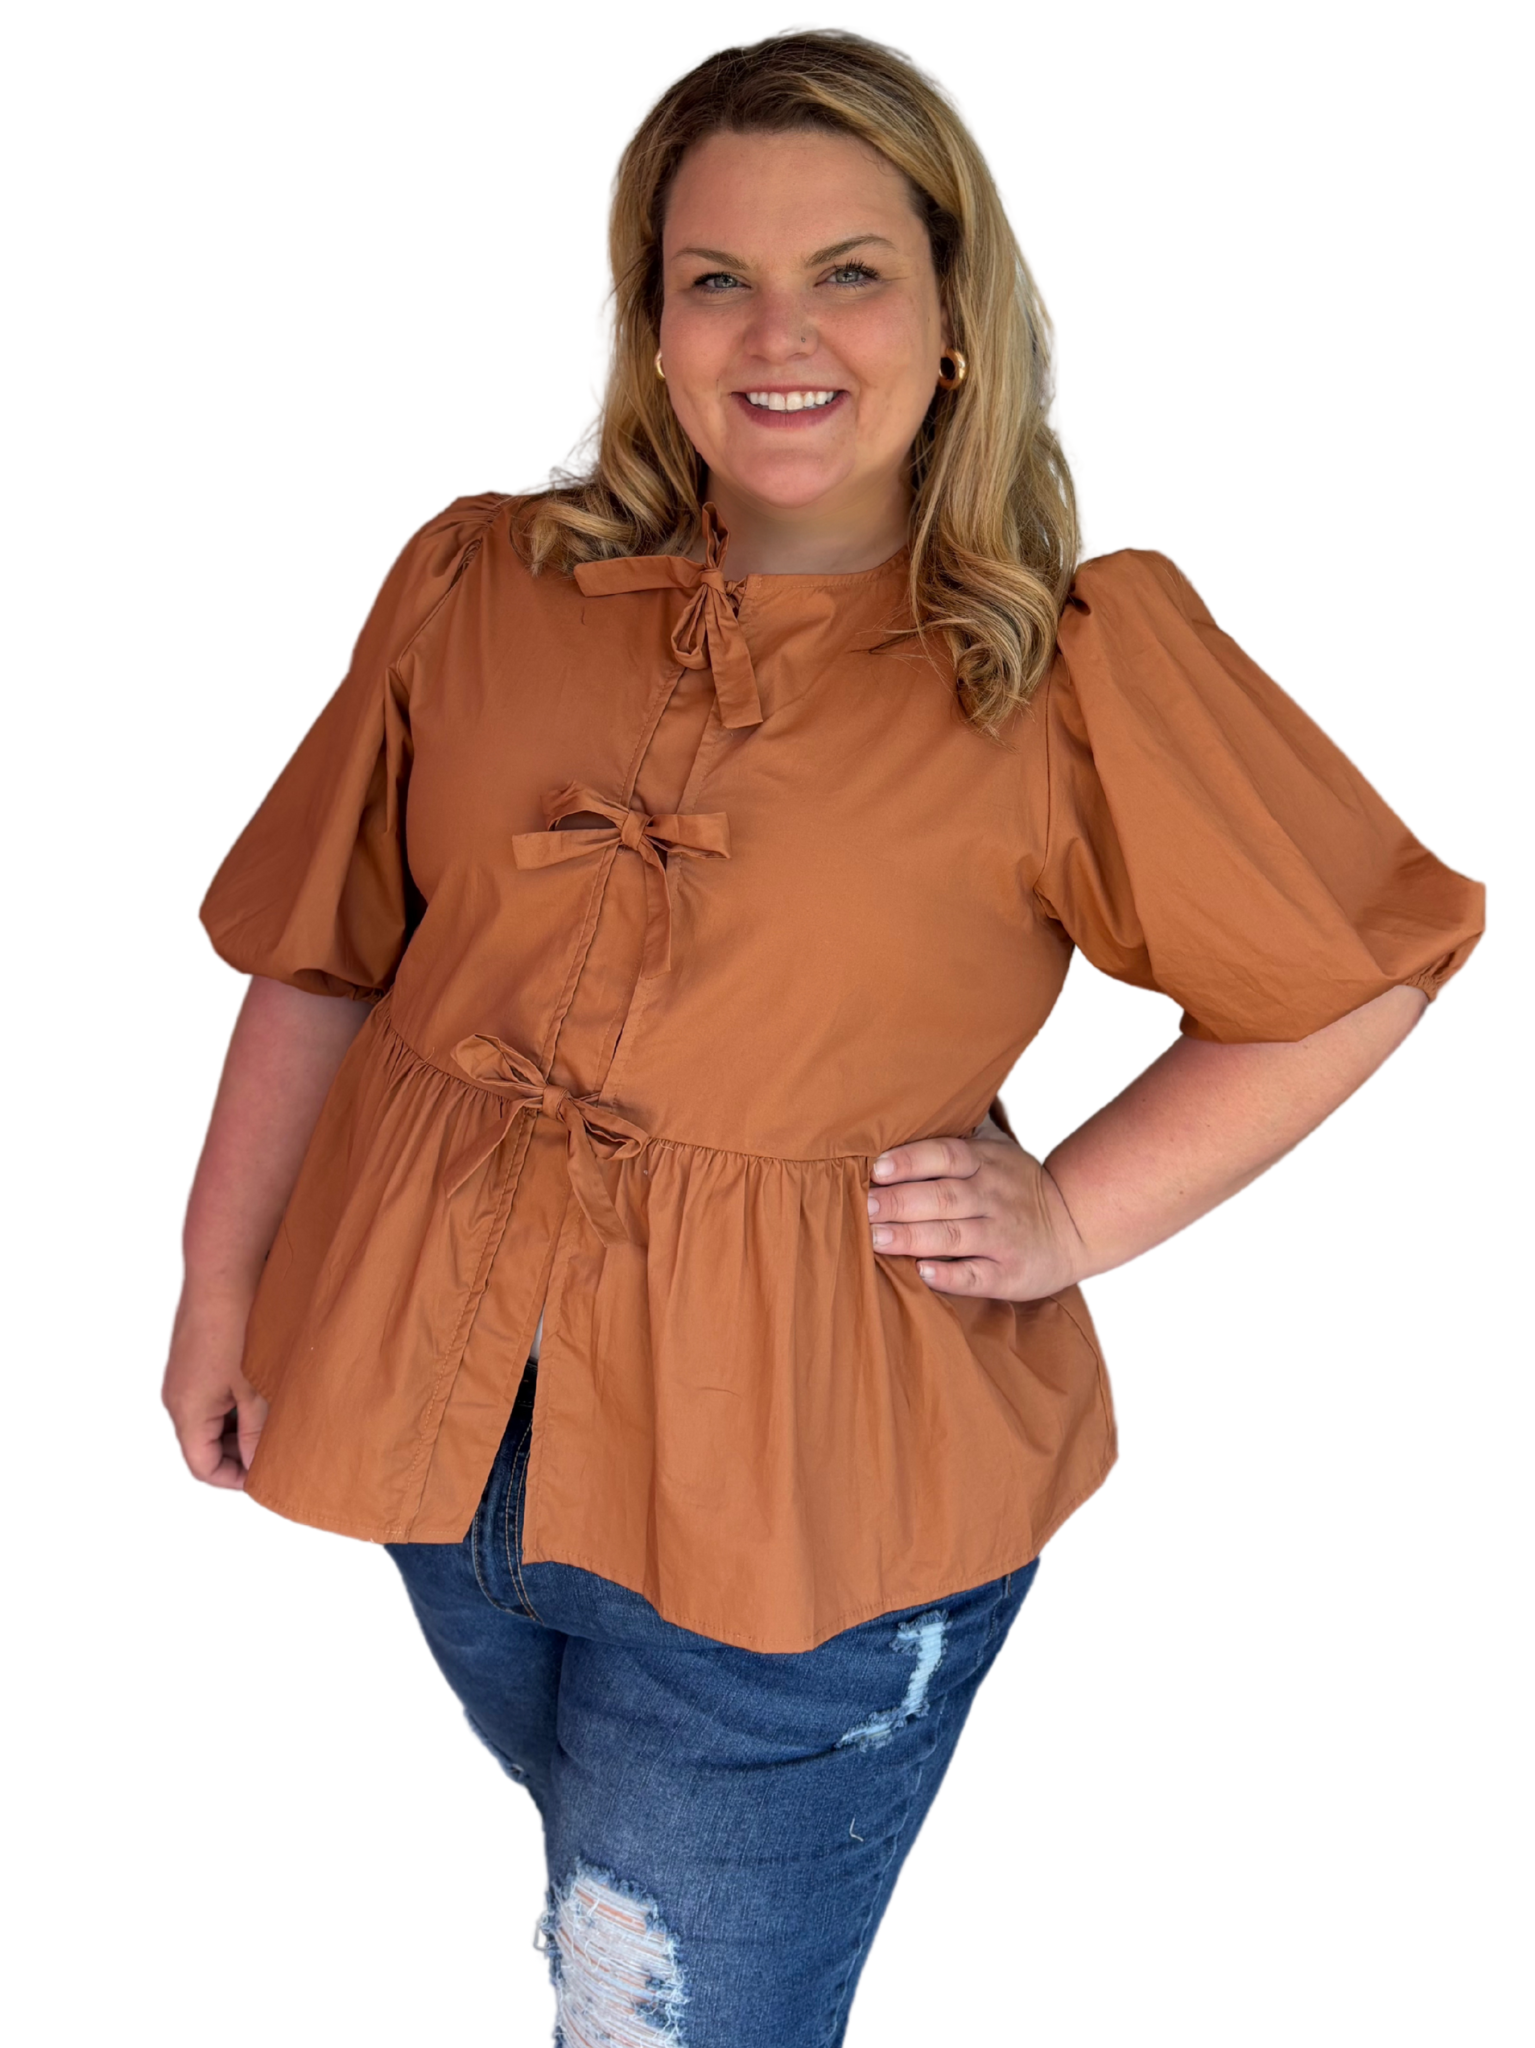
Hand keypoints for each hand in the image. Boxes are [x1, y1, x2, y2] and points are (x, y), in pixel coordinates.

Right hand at [162, 1286, 267, 1488]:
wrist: (224, 1269)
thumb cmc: (238, 1325)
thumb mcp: (256, 1388)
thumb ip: (258, 1432)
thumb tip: (260, 1465)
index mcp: (186, 1411)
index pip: (202, 1467)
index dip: (236, 1478)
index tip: (269, 1475)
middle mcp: (178, 1396)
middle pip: (206, 1444)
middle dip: (242, 1452)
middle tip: (282, 1448)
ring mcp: (186, 1374)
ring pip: (212, 1417)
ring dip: (243, 1423)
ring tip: (282, 1417)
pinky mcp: (197, 1355)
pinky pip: (214, 1391)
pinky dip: (238, 1399)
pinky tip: (270, 1388)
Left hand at [866, 1116, 1086, 1300]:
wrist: (1076, 1227)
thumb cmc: (1018, 1186)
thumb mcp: (998, 1148)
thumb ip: (961, 1130)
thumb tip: (921, 1095)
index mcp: (985, 1164)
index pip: (946, 1155)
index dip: (911, 1160)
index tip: (876, 1168)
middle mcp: (993, 1198)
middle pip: (942, 1197)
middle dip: (899, 1202)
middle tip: (864, 1207)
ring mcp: (1001, 1237)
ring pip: (953, 1235)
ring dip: (912, 1237)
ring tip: (877, 1239)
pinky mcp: (1008, 1273)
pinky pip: (977, 1275)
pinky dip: (950, 1275)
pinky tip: (923, 1272)